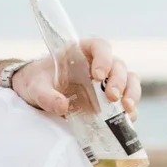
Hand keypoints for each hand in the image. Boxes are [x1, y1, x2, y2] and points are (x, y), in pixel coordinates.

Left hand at [10, 38, 139, 121]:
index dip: (104, 58)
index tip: (98, 75)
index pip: (100, 46)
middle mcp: (98, 63)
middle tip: (112, 97)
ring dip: (131, 94)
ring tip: (127, 110)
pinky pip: (125, 101)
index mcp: (81, 51)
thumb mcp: (35, 88)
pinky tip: (126, 120)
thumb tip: (63, 106)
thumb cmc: (36, 82)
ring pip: (129, 81)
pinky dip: (128, 110)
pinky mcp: (109, 99)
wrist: (36, 94)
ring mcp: (106, 81)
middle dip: (118, 81)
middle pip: (118, 66)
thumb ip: (45, 96)